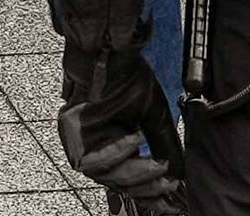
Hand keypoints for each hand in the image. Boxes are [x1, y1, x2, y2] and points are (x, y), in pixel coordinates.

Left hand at [52, 33, 183, 208]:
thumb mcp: (152, 116)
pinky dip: (117, 154)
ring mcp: (78, 142)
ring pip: (105, 177)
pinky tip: (134, 140)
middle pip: (117, 183)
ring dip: (134, 174)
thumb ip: (163, 145)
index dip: (148, 192)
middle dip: (145, 188)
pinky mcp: (71, 133)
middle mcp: (92, 146)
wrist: (111, 49)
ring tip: (156, 165)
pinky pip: (92, 160)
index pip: (128, 179)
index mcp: (110, 143)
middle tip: (167, 184)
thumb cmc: (127, 76)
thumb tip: (178, 174)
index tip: (169, 200)